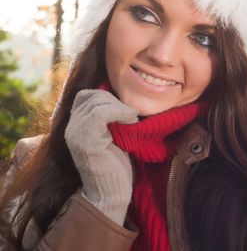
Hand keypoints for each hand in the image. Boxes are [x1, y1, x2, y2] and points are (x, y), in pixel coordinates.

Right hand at [65, 89, 137, 225]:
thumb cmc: (114, 168)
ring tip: (131, 119)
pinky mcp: (86, 140)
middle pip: (91, 95)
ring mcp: (76, 133)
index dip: (105, 96)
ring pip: (97, 101)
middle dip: (114, 100)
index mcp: (75, 126)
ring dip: (120, 106)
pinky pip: (101, 112)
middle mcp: (71, 128)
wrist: (110, 195)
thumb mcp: (111, 137)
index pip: (84, 95)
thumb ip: (107, 120)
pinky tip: (131, 121)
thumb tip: (121, 99)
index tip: (123, 109)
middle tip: (130, 114)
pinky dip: (120, 112)